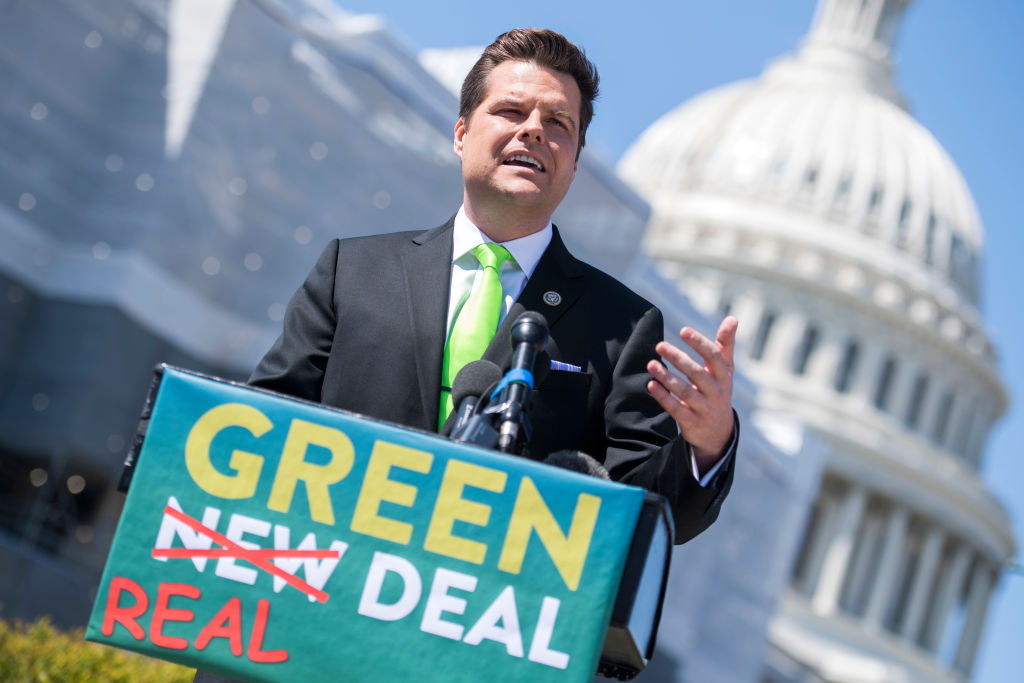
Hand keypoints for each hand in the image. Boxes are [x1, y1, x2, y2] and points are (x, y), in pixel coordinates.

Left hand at [646, 316, 737, 468]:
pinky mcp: (692, 423)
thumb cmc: (718, 391)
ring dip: (667, 378)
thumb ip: (725, 345)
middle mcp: (717, 393)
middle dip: (679, 359)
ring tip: (651, 364)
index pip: (714, 357)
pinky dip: (663, 397)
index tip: (684, 330)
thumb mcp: (724, 370)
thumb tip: (732, 318)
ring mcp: (705, 409)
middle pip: (698, 374)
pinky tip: (651, 385)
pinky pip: (677, 410)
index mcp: (724, 377)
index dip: (700, 343)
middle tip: (660, 345)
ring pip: (686, 392)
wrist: (718, 433)